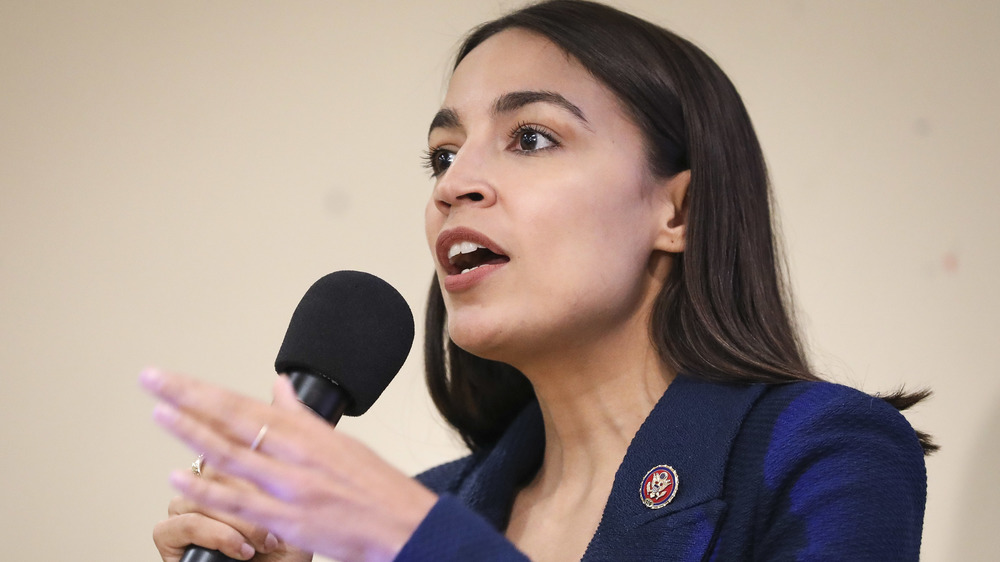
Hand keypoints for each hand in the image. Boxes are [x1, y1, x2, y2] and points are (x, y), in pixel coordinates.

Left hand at [141, 369, 437, 561]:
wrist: (406, 525)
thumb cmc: (377, 486)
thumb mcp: (340, 441)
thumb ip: (301, 415)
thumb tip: (278, 386)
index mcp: (308, 432)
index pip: (244, 403)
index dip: (203, 389)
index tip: (172, 377)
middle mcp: (297, 453)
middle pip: (233, 418)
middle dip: (188, 397)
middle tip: (152, 379)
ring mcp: (291, 486)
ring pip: (232, 454)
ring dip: (191, 433)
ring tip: (159, 413)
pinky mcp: (290, 520)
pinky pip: (239, 502)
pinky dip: (207, 489)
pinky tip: (179, 477)